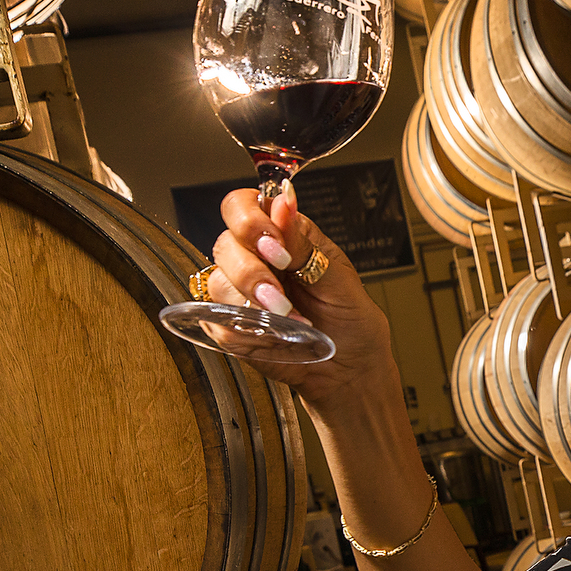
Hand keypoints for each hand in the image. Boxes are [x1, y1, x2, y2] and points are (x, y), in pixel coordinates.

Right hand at [208, 182, 396, 397]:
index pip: (242, 207)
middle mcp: (255, 259)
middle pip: (224, 243)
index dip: (249, 221)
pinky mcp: (232, 327)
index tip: (276, 248)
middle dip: (252, 270)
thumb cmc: (351, 319)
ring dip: (254, 303)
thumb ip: (305, 245)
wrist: (352, 368)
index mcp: (282, 235)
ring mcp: (240, 293)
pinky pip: (219, 322)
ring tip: (291, 318)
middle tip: (281, 294)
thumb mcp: (339, 278)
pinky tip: (277, 335)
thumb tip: (285, 201)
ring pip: (219, 283)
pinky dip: (248, 330)